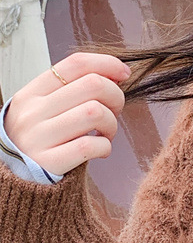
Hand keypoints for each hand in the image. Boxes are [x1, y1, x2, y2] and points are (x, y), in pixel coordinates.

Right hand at [4, 52, 130, 175]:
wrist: (17, 179)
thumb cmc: (43, 136)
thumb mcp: (47, 106)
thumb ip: (76, 87)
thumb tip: (118, 73)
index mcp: (32, 92)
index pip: (76, 63)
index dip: (107, 63)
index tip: (124, 73)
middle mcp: (31, 113)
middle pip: (93, 84)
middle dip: (116, 95)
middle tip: (115, 109)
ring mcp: (36, 138)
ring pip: (95, 112)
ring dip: (112, 122)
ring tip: (106, 132)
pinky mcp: (46, 163)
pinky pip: (89, 145)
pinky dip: (105, 146)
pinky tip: (100, 148)